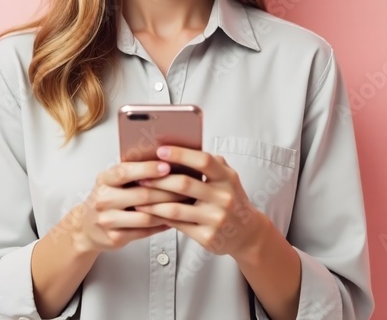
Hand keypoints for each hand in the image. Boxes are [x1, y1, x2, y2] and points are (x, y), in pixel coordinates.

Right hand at [64, 160, 190, 253]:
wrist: (86, 227)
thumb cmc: (108, 198)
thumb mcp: (112, 181)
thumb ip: (133, 173)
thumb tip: (166, 161)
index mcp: (104, 180)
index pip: (126, 172)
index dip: (147, 169)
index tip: (167, 166)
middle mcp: (103, 199)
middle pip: (142, 195)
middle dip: (168, 191)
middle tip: (188, 187)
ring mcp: (108, 220)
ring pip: (146, 216)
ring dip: (168, 211)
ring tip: (185, 204)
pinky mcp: (115, 237)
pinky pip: (144, 231)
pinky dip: (161, 225)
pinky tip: (173, 219)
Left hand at [132, 146, 267, 259]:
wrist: (248, 235)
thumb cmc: (232, 201)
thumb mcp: (229, 179)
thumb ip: (211, 164)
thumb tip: (182, 149)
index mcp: (227, 178)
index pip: (203, 161)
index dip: (181, 154)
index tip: (161, 151)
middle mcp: (223, 198)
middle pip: (184, 184)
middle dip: (159, 180)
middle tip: (141, 176)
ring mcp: (215, 219)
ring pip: (176, 208)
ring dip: (153, 202)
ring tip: (138, 196)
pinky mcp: (207, 237)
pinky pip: (177, 225)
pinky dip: (160, 218)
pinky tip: (149, 212)